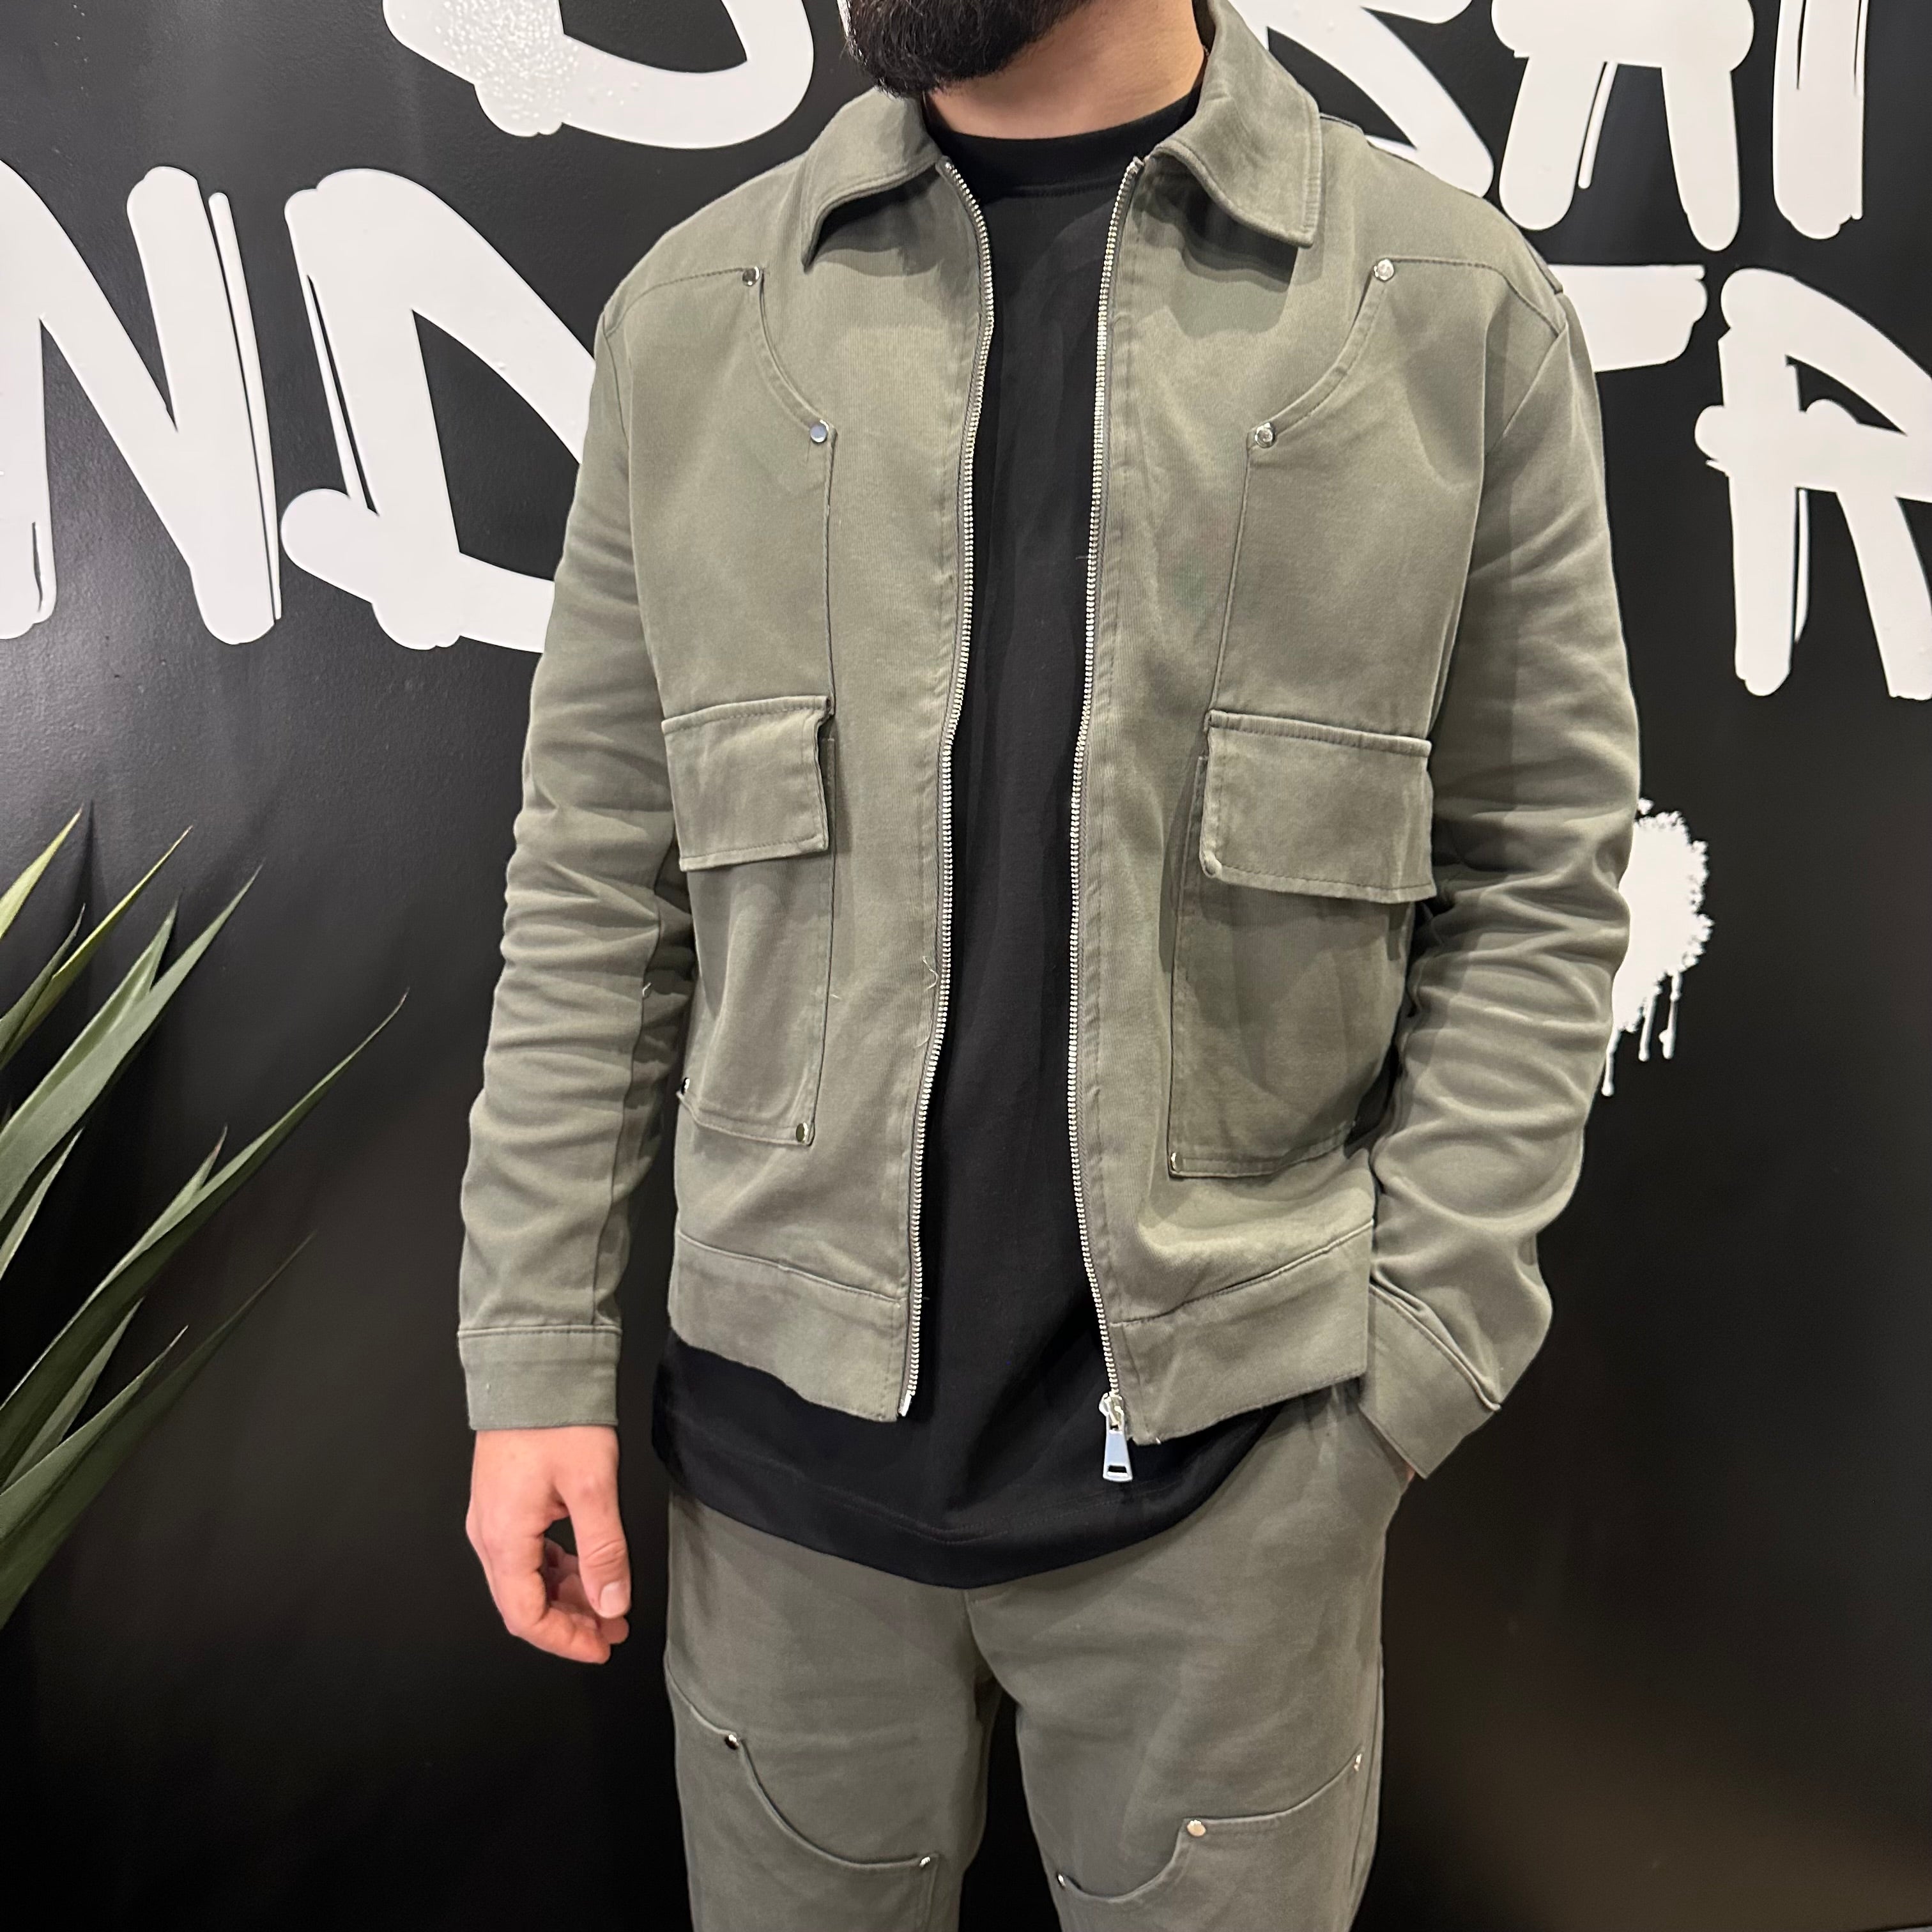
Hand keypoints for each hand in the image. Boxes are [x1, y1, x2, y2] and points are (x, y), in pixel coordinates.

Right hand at [467, 1425, 631, 1662]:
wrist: (533, 1367)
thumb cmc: (556, 1417)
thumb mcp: (592, 1487)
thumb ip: (603, 1551)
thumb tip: (611, 1602)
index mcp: (504, 1537)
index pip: (527, 1616)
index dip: (566, 1640)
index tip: (602, 1646)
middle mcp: (488, 1533)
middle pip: (523, 1604)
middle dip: (569, 1623)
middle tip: (612, 1628)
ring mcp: (492, 1518)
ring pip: (524, 1580)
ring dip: (564, 1597)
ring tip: (606, 1601)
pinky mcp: (503, 1502)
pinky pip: (525, 1554)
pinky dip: (555, 1569)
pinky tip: (583, 1567)